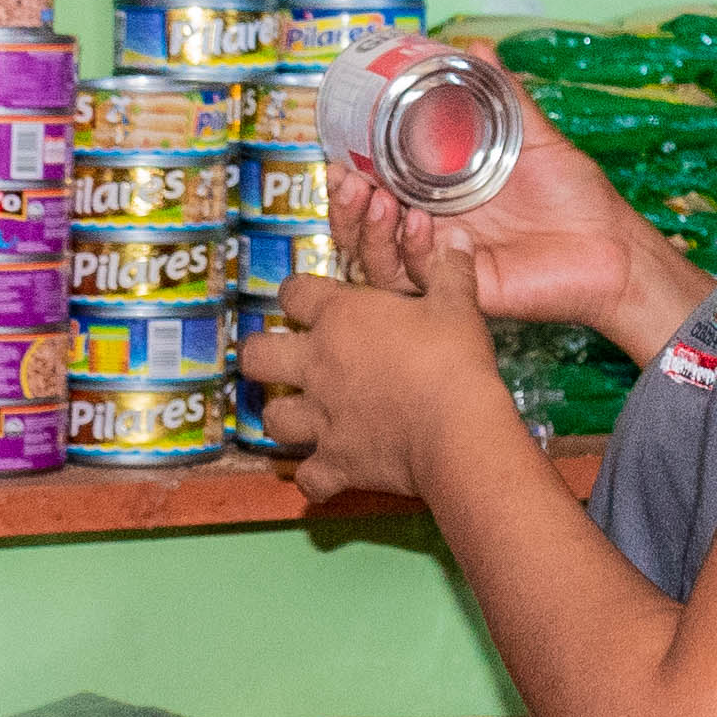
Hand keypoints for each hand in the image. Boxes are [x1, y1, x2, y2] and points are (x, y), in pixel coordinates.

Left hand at [239, 262, 518, 506]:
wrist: (457, 429)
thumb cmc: (454, 359)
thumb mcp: (458, 305)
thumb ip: (451, 270)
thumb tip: (458, 237)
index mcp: (341, 318)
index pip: (294, 292)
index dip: (297, 294)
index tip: (307, 300)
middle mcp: (318, 365)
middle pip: (258, 355)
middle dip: (263, 355)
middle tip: (284, 359)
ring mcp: (321, 418)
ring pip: (273, 420)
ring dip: (284, 418)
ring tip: (302, 417)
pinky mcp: (336, 463)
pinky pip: (309, 479)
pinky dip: (316, 478)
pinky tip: (327, 473)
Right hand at [328, 100, 703, 359]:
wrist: (613, 247)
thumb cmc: (577, 196)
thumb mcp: (534, 137)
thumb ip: (503, 97)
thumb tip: (478, 45)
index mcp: (439, 196)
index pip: (377, 190)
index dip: (351, 177)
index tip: (339, 152)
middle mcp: (434, 231)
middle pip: (365, 227)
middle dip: (346, 206)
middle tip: (347, 179)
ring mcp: (444, 262)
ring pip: (378, 257)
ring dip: (366, 230)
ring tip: (376, 199)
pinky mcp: (461, 289)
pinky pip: (418, 280)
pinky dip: (409, 252)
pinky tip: (419, 225)